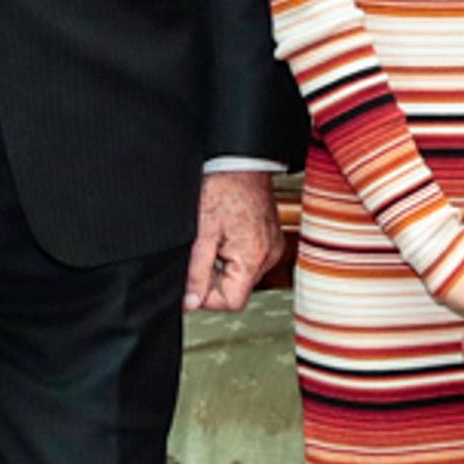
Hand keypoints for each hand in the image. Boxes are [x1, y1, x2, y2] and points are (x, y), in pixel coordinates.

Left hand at [187, 171, 287, 313]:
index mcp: (253, 258)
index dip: (207, 296)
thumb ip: (196, 272)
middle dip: (214, 276)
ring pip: (242, 275)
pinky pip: (249, 259)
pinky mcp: (270, 239)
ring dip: (224, 264)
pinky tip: (227, 234)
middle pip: (236, 289)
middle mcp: (268, 256)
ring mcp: (271, 248)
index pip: (230, 302)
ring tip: (216, 238)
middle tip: (203, 250)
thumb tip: (191, 302)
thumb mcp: (201, 234)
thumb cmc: (224, 188)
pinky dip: (234, 253)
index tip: (194, 279)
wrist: (242, 161)